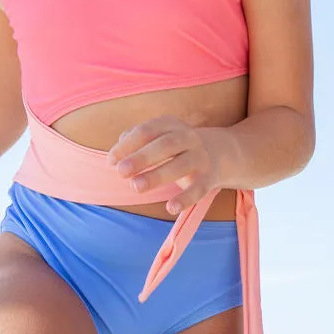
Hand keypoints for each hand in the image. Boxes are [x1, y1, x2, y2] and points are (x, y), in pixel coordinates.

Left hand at [108, 118, 229, 214]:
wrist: (221, 154)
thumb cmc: (177, 147)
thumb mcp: (159, 136)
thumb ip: (136, 139)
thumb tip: (117, 152)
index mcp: (171, 125)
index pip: (147, 131)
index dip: (128, 145)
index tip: (111, 161)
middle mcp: (188, 138)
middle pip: (165, 145)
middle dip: (142, 158)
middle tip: (121, 172)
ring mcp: (200, 158)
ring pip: (180, 165)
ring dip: (157, 176)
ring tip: (135, 187)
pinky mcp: (209, 179)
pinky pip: (198, 189)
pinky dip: (185, 199)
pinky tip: (170, 207)